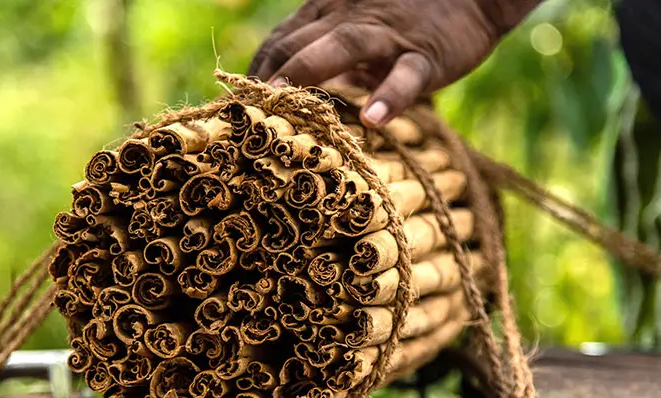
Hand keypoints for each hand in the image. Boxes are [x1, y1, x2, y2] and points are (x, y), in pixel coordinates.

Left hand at [248, 0, 540, 127]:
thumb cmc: (405, 17)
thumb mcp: (355, 26)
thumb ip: (322, 49)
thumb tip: (284, 89)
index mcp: (329, 13)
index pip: (279, 40)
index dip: (253, 71)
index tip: (236, 106)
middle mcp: (350, 18)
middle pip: (299, 41)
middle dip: (267, 75)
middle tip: (245, 114)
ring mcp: (388, 37)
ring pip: (343, 46)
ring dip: (310, 71)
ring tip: (285, 99)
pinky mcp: (424, 56)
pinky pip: (405, 77)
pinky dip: (389, 96)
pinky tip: (372, 120)